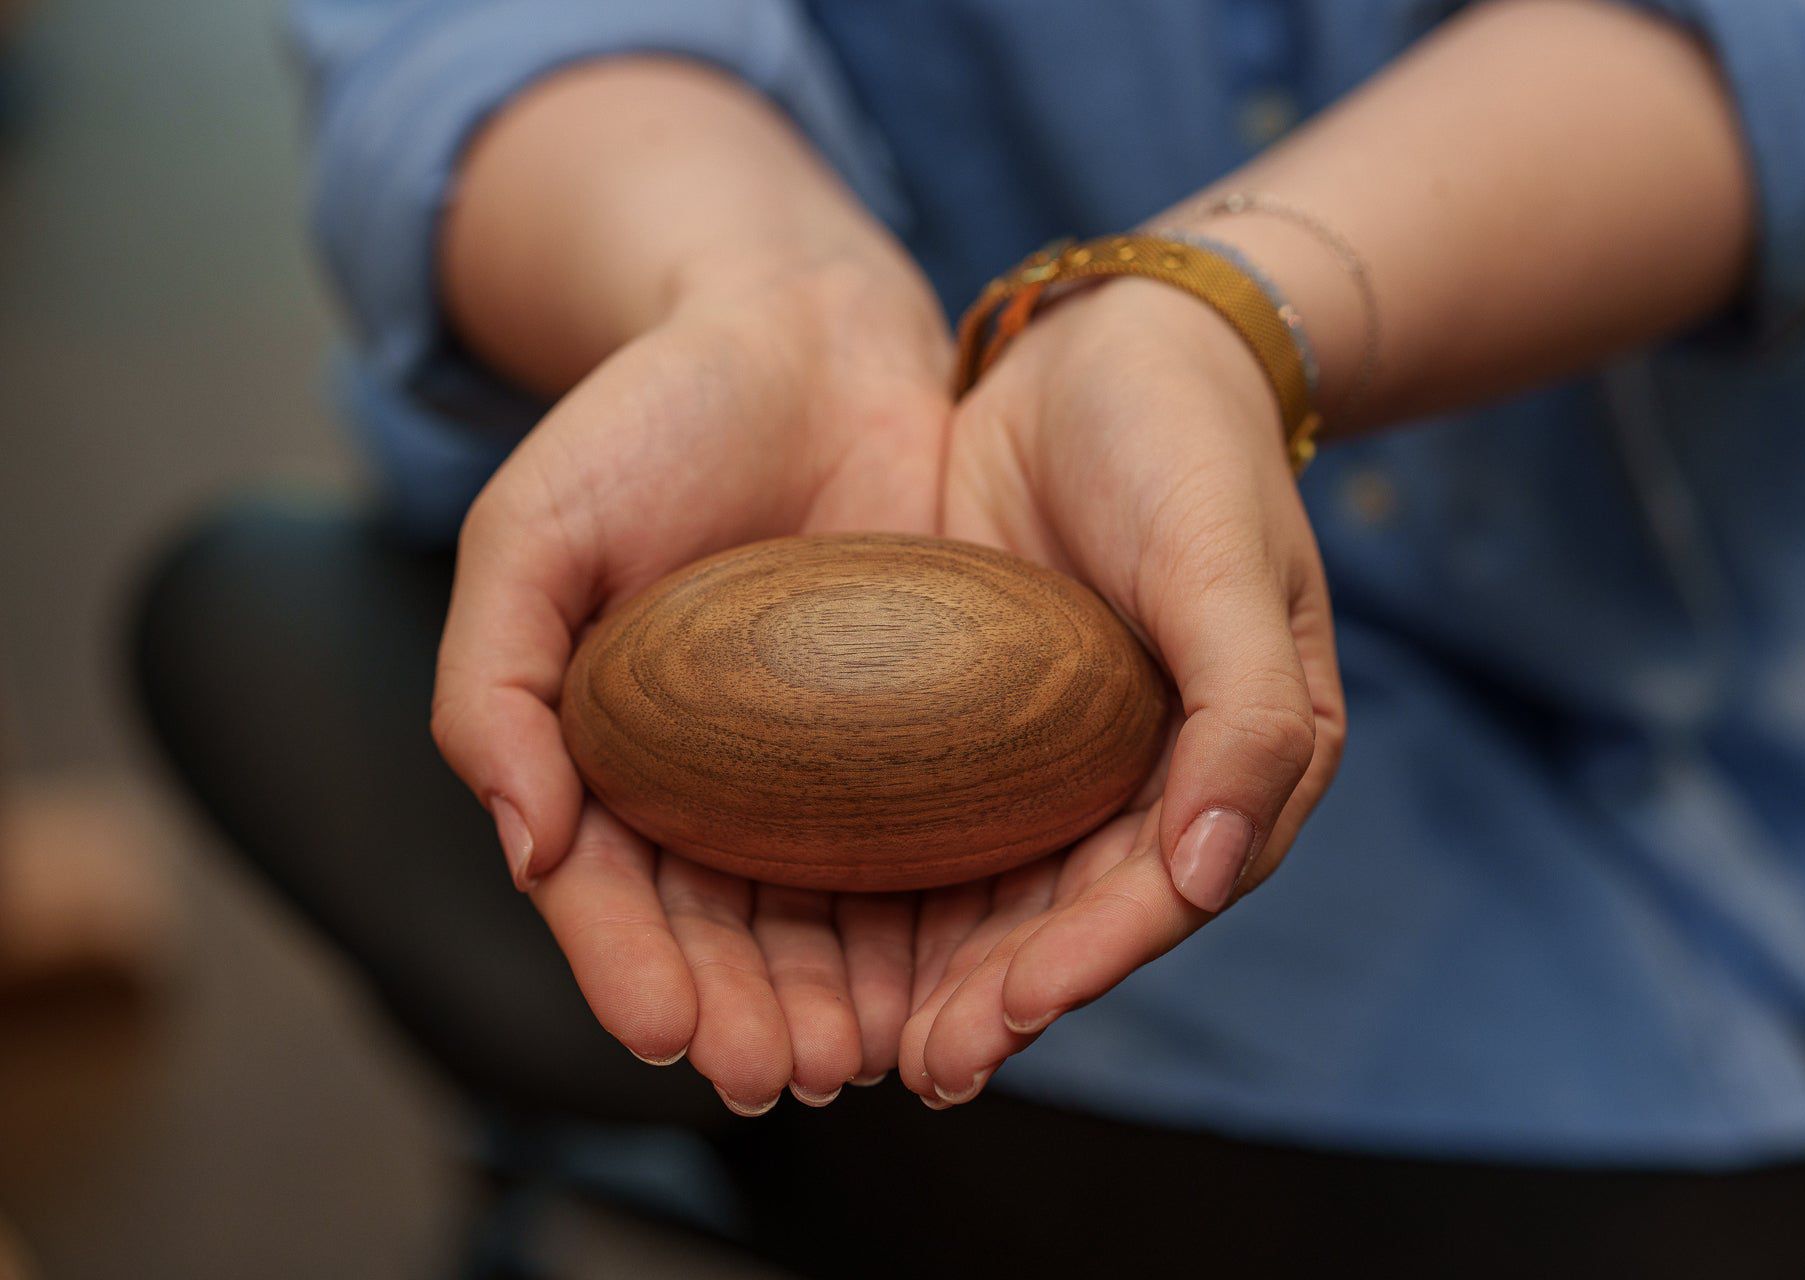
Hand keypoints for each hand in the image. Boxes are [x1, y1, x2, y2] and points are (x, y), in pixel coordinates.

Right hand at [432, 244, 951, 1110]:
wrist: (803, 336)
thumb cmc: (649, 422)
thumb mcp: (533, 528)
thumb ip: (490, 679)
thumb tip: (524, 843)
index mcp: (601, 755)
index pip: (608, 892)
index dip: (633, 969)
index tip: (672, 1031)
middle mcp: (711, 782)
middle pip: (724, 930)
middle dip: (753, 1013)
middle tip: (794, 1072)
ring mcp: (820, 766)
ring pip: (827, 915)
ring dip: (845, 998)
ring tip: (873, 1054)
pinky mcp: (924, 735)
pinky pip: (925, 843)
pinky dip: (934, 919)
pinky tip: (956, 972)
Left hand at [898, 278, 1345, 1105]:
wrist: (1107, 344)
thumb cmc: (1189, 444)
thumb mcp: (1227, 563)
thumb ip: (1248, 714)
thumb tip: (1213, 872)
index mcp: (1238, 763)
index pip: (1158, 895)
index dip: (1080, 967)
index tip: (995, 1021)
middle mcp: (1150, 778)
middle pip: (1067, 916)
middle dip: (992, 999)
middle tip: (906, 1066)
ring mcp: (1062, 753)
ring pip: (996, 888)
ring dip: (932, 969)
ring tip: (854, 1037)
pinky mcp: (985, 717)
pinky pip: (937, 814)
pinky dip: (891, 876)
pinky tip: (820, 924)